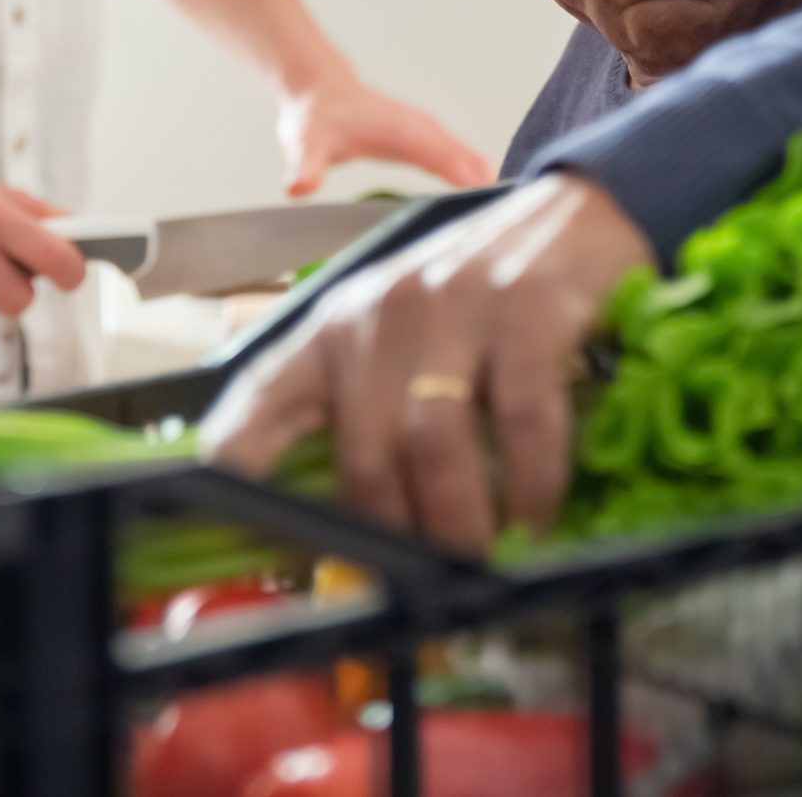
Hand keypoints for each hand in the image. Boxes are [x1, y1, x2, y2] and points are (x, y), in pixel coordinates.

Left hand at [202, 174, 652, 553]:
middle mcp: (380, 312)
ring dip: (456, 522)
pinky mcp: (525, 306)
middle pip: (363, 451)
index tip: (224, 532)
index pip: (259, 402)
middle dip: (391, 537)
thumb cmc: (480, 296)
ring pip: (432, 441)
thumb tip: (351, 536)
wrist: (578, 213)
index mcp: (333, 329)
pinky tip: (539, 517)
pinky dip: (530, 482)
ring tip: (477, 566)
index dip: (235, 469)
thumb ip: (369, 417)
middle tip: (420, 588)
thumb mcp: (405, 342)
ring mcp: (452, 303)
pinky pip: (519, 416)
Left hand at [276, 71, 493, 197]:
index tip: (489, 200)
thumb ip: (305, 168)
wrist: (319, 93)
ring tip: (510, 218)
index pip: (442, 155)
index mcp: (401, 131)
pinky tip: (488, 201)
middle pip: (466, 159)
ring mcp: (428, 133)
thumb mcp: (304, 145)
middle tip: (510, 221)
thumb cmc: (314, 119)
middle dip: (488, 188)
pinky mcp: (428, 140)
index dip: (466, 177)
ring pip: (470, 159)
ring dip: (488, 185)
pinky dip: (477, 178)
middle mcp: (422, 129)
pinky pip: (463, 159)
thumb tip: (299, 187)